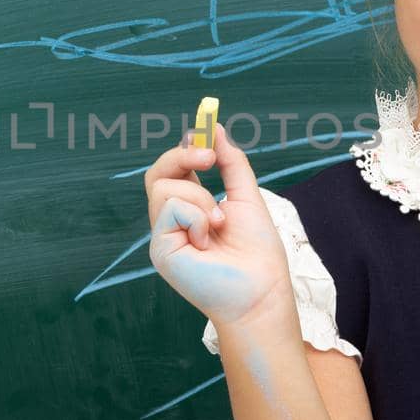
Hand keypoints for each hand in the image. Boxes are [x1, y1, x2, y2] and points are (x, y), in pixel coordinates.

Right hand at [144, 122, 290, 327]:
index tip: (205, 137)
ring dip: (198, 197)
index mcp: (192, 208)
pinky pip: (169, 207)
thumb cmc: (258, 253)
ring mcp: (164, 234)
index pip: (176, 169)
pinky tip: (207, 238)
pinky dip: (195, 215)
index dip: (186, 150)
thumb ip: (231, 163)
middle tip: (208, 158)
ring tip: (218, 222)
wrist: (261, 290)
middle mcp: (173, 221)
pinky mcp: (160, 248)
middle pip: (157, 173)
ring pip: (164, 186)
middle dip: (181, 156)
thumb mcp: (246, 197)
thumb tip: (216, 129)